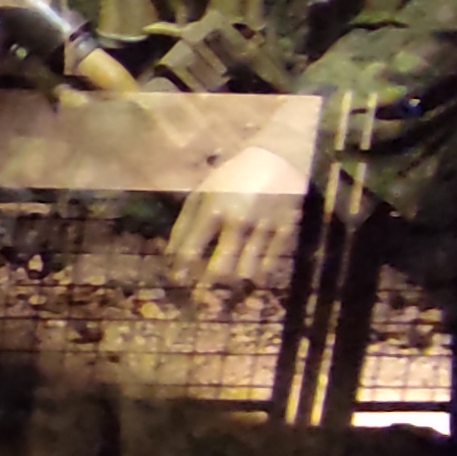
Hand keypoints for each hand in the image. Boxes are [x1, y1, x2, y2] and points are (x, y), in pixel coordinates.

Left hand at [167, 143, 306, 285]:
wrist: (277, 159)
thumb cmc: (232, 179)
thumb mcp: (202, 194)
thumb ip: (185, 225)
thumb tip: (170, 258)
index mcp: (212, 208)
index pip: (191, 251)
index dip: (182, 271)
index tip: (179, 281)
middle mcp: (237, 220)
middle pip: (219, 269)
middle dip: (207, 286)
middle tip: (201, 296)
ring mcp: (263, 227)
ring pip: (246, 272)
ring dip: (234, 282)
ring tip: (228, 286)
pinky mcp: (286, 231)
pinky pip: (269, 265)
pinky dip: (258, 274)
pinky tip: (251, 274)